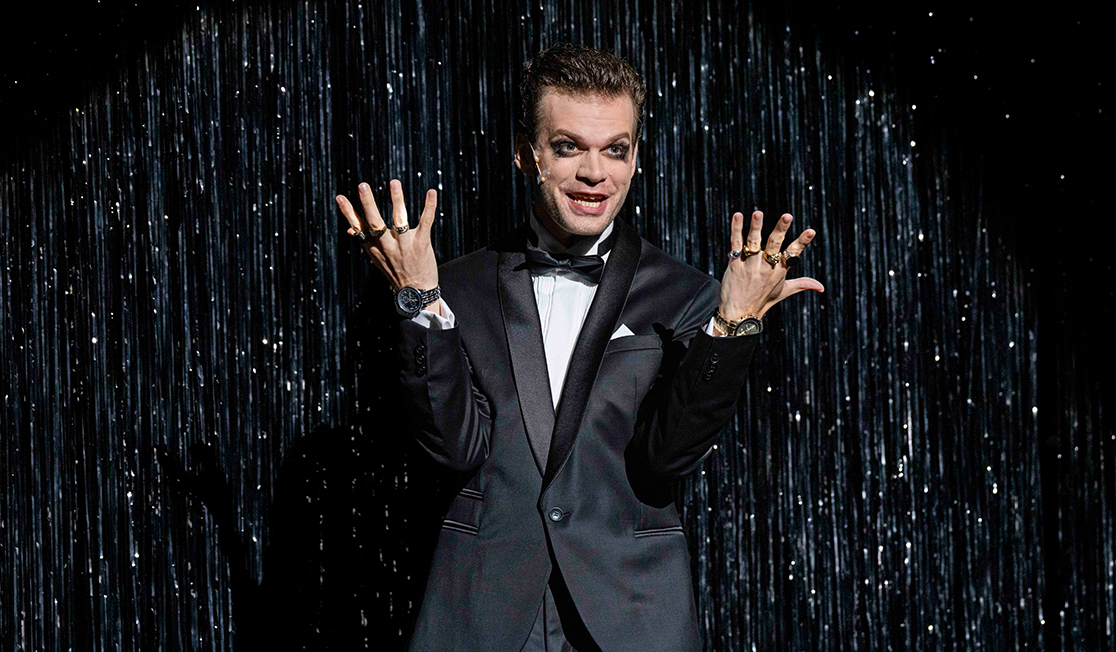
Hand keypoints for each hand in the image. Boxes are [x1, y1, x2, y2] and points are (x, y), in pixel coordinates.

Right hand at [336, 179, 441, 313]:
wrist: (416, 293)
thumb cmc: (395, 271)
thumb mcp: (376, 258)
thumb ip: (365, 240)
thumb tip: (349, 228)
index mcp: (373, 246)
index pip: (358, 226)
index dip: (348, 212)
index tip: (340, 198)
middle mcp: (387, 245)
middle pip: (375, 222)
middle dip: (368, 203)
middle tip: (362, 185)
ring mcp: (405, 245)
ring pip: (399, 220)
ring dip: (397, 200)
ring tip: (394, 182)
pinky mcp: (422, 244)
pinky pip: (425, 222)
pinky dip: (429, 206)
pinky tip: (431, 192)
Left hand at [717, 211, 823, 323]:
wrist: (739, 314)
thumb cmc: (762, 300)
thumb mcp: (783, 291)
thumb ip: (801, 284)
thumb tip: (820, 287)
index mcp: (779, 271)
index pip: (793, 253)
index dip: (802, 242)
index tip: (811, 231)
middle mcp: (765, 267)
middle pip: (774, 245)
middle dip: (781, 230)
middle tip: (787, 216)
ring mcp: (749, 265)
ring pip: (753, 242)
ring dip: (756, 227)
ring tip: (758, 213)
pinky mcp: (734, 263)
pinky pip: (736, 244)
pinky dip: (736, 229)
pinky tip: (737, 216)